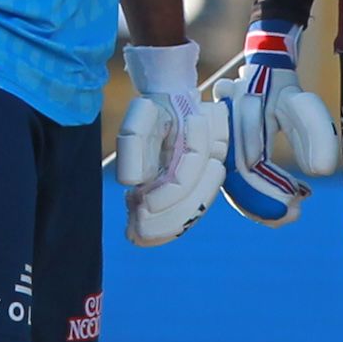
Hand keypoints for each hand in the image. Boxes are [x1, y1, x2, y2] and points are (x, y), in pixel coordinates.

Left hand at [116, 41, 227, 245]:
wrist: (174, 105)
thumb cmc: (155, 109)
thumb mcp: (141, 116)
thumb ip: (134, 142)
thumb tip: (132, 181)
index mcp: (198, 139)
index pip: (186, 178)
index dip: (163, 196)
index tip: (135, 200)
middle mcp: (209, 159)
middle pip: (194, 200)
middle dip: (164, 219)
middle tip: (134, 229)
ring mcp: (207, 174)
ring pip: (195, 211)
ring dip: (166, 227)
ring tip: (136, 234)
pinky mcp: (199, 187)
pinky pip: (191, 213)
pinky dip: (169, 228)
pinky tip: (146, 236)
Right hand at [213, 21, 338, 225]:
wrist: (261, 71)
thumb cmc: (283, 88)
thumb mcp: (302, 104)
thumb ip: (315, 131)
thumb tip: (322, 170)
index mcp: (241, 116)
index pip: (252, 163)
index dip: (273, 186)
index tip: (299, 198)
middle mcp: (224, 132)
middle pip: (239, 179)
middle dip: (266, 202)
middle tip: (294, 214)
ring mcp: (220, 143)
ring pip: (233, 184)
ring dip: (258, 205)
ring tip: (286, 216)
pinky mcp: (223, 153)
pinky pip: (233, 182)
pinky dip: (252, 199)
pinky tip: (272, 210)